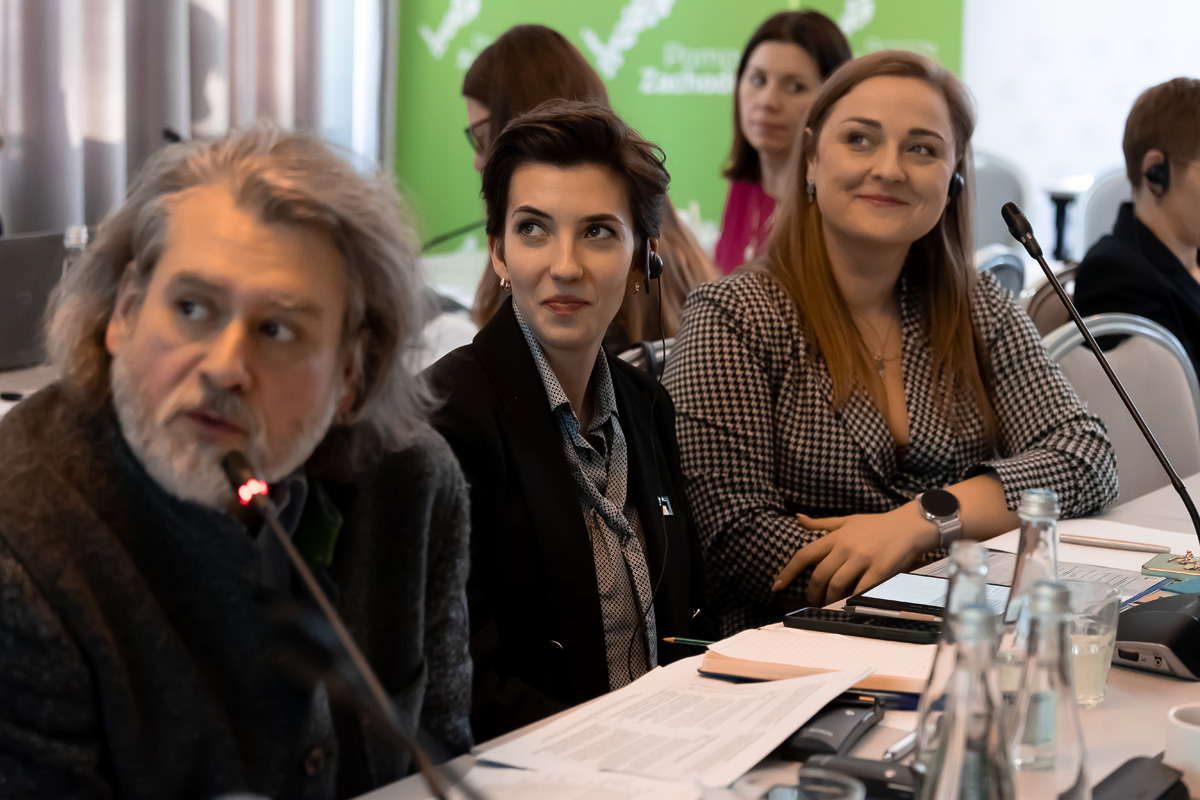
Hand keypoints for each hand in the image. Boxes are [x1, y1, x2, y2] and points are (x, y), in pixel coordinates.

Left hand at [773, 508, 935, 605]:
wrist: (909, 525)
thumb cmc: (877, 524)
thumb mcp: (846, 520)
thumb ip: (820, 524)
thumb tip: (797, 519)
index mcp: (835, 537)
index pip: (804, 555)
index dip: (788, 571)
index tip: (776, 585)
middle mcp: (845, 547)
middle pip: (819, 575)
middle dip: (812, 593)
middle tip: (812, 602)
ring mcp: (862, 559)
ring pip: (837, 584)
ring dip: (829, 599)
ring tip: (828, 606)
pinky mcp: (879, 569)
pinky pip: (860, 589)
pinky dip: (851, 600)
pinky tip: (847, 605)